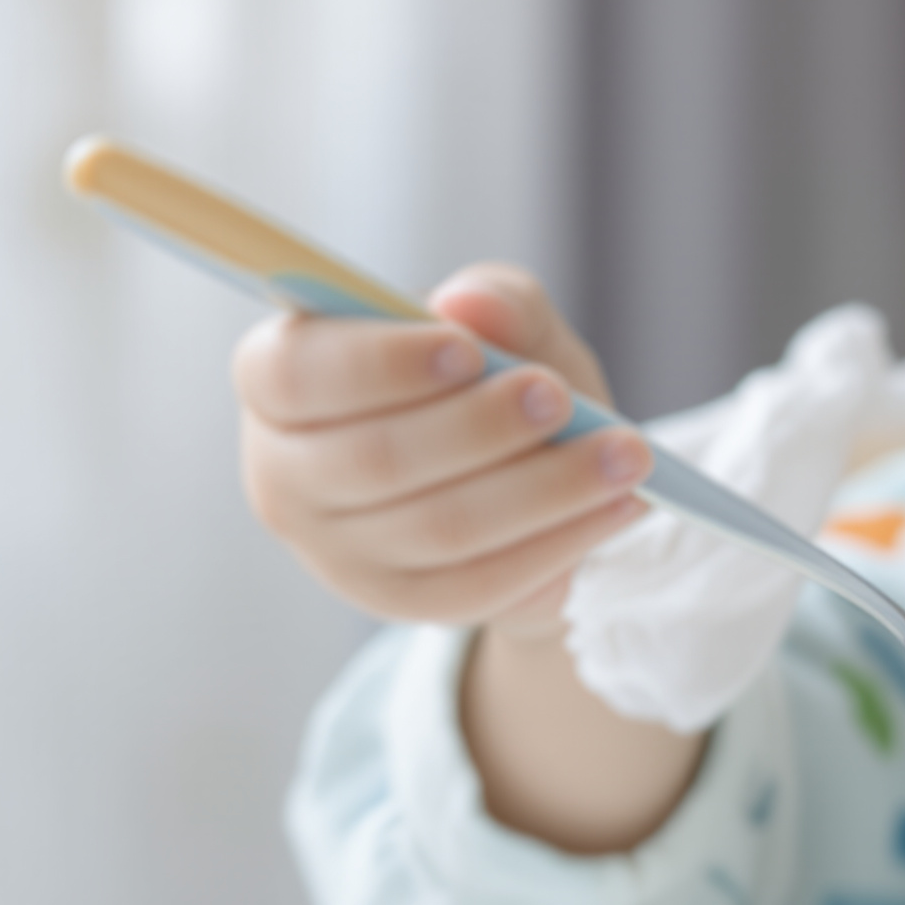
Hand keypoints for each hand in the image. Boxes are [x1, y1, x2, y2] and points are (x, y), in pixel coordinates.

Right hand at [234, 263, 652, 641]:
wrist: (526, 481)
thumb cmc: (498, 380)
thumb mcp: (511, 327)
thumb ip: (498, 301)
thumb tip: (470, 306)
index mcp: (280, 377)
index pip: (294, 374)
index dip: (379, 363)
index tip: (468, 351)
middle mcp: (284, 470)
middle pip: (374, 458)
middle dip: (480, 427)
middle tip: (562, 397)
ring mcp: (335, 549)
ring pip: (437, 528)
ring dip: (544, 490)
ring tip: (624, 455)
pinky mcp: (397, 603)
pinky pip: (477, 585)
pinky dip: (556, 545)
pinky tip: (617, 509)